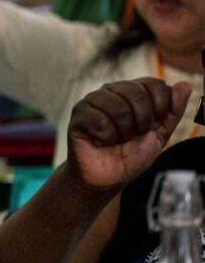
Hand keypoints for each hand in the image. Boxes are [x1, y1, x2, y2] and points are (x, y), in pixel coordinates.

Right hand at [67, 78, 190, 191]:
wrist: (107, 178)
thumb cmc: (131, 155)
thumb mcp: (159, 135)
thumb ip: (173, 111)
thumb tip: (185, 85)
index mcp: (132, 92)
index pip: (154, 84)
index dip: (161, 106)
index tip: (154, 125)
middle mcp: (111, 91)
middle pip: (137, 94)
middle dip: (142, 122)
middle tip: (133, 135)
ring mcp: (92, 101)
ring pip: (118, 107)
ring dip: (123, 132)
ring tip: (116, 139)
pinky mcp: (78, 115)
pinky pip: (99, 120)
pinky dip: (105, 137)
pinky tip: (101, 141)